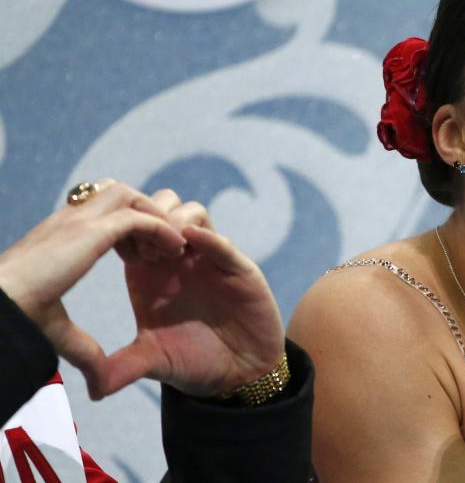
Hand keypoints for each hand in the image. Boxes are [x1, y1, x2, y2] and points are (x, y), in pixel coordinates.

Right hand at [0, 181, 185, 387]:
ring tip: (171, 247)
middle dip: (144, 211)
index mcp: (57, 237)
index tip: (142, 257)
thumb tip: (99, 387)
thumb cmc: (14, 324)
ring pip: (130, 195)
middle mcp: (68, 222)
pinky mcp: (91, 231)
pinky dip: (160, 229)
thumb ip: (85, 351)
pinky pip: (140, 216)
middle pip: (116, 192)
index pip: (96, 209)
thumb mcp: (58, 335)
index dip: (125, 227)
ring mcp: (78, 221)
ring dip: (155, 216)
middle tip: (161, 248)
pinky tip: (174, 251)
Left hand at [101, 189, 284, 399]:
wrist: (239, 375)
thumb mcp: (153, 362)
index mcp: (150, 271)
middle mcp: (179, 258)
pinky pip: (220, 241)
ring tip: (168, 251)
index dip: (124, 227)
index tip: (120, 250)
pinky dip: (206, 237)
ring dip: (176, 222)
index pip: (132, 225)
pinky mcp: (236, 267)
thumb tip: (91, 392)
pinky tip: (190, 245)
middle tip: (145, 248)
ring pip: (191, 212)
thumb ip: (122, 368)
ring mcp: (209, 259)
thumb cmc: (195, 362)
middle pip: (160, 205)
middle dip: (149, 216)